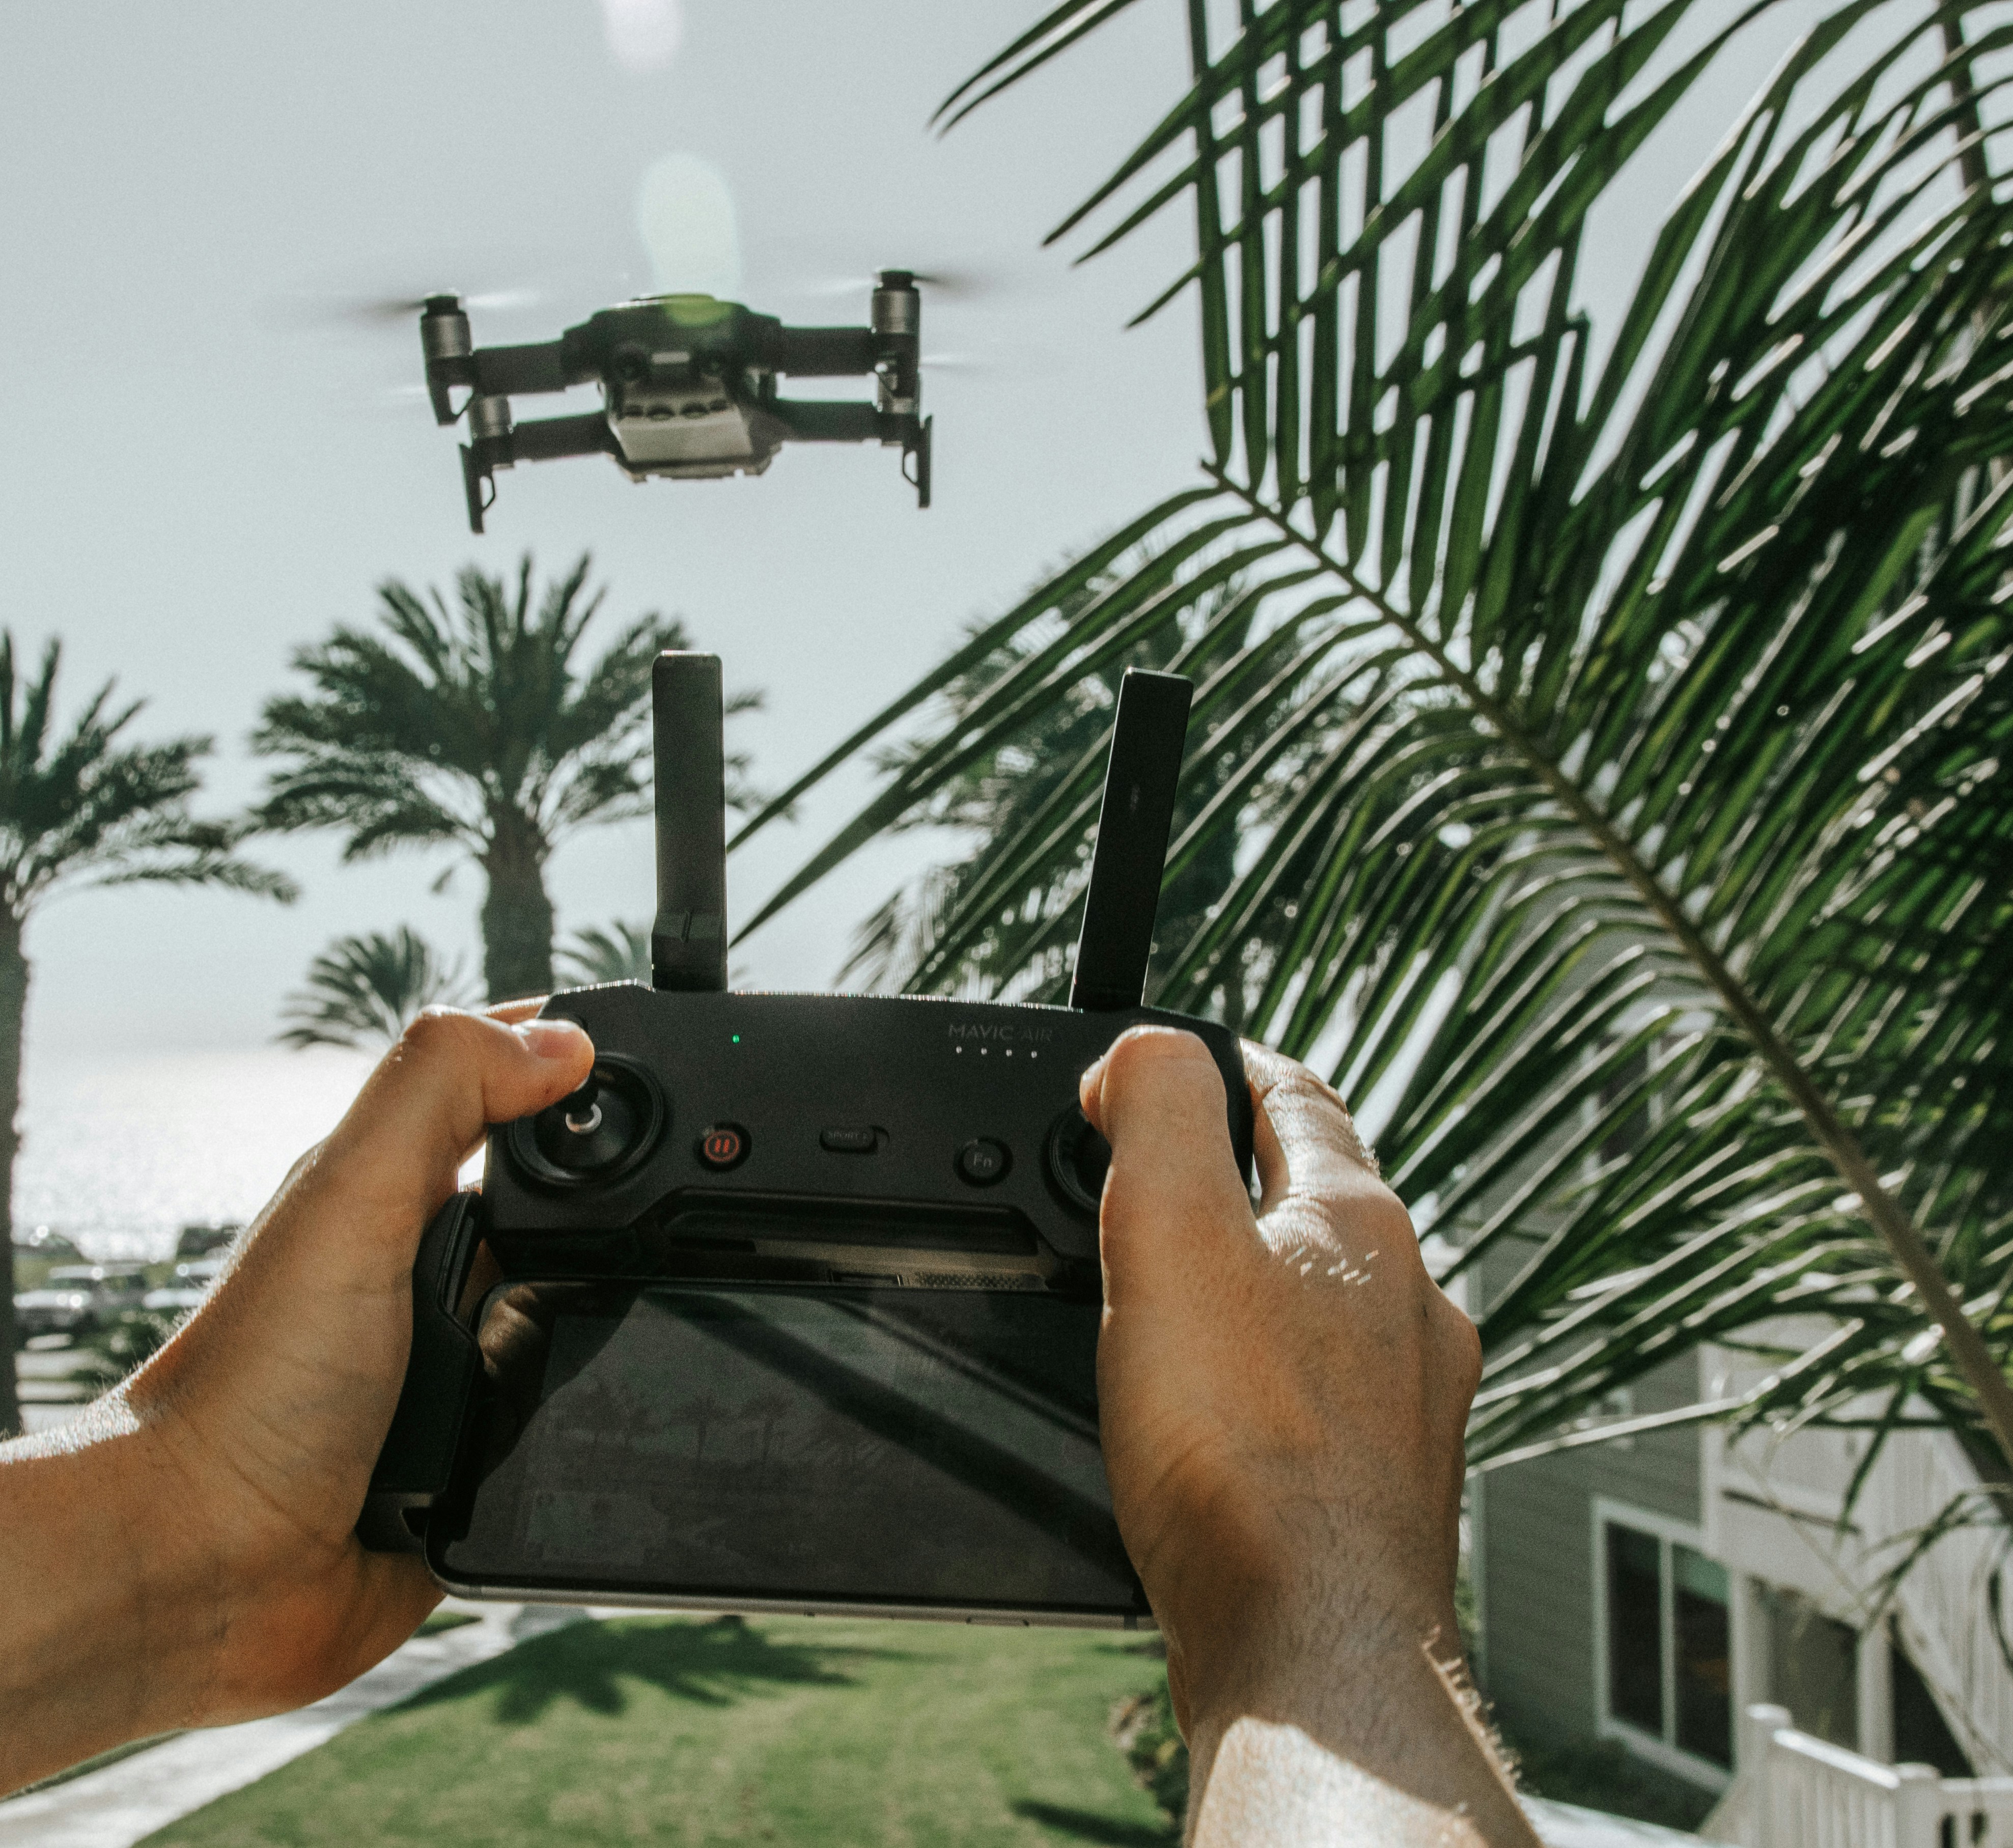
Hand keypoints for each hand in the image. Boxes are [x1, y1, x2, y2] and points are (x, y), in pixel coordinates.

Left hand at [0, 1005, 593, 1793]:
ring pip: (594, 1306)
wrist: (210, 1576)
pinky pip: (586, 1412)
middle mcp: (433, 1268)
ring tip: (641, 1316)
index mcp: (399, 1191)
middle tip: (679, 1206)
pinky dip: (608, 1407)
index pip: (512, 1094)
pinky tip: (614, 1404)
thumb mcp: (349, 1200)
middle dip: (631, 1203)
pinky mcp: (494, 1452)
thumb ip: (441, 1094)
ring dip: (621, 1315)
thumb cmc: (247, 1391)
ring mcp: (465, 1359)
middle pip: (577, 1199)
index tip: (666, 1063)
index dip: (583, 1067)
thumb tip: (565, 1038)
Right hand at [1081, 1027, 1535, 1846]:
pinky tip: (1226, 1410)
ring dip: (1258, 1278)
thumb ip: (1158, 1113)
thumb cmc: (1247, 1453)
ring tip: (1184, 1289)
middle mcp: (1408, 1305)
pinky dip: (1270, 1375)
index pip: (1297, 1097)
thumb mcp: (1174, 1232)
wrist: (1313, 1646)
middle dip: (1239, 1173)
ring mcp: (1408, 1401)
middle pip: (1318, 1198)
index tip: (1176, 1058)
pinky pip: (1321, 1392)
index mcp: (1361, 1225)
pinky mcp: (1385, 1484)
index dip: (1224, 1062)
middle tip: (1159, 1172)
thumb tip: (1146, 1049)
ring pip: (1327, 1301)